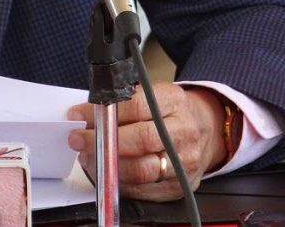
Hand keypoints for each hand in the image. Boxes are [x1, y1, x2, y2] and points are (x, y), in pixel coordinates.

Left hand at [68, 83, 226, 200]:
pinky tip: (107, 173)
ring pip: (142, 170)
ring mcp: (184, 162)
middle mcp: (182, 132)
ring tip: (89, 157)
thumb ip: (123, 102)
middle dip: (103, 142)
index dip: (104, 112)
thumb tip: (86, 114)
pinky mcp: (180, 185)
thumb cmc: (170, 110)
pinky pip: (146, 190)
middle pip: (140, 140)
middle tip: (78, 139)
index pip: (135, 106)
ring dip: (108, 166)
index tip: (79, 115)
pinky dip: (121, 183)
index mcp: (173, 101)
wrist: (206, 129)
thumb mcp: (152, 93)